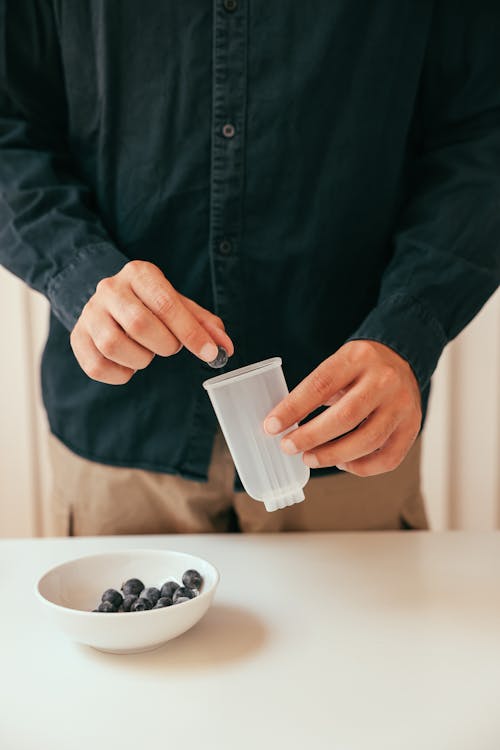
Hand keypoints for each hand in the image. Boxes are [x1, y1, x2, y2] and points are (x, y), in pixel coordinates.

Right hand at [70, 260, 233, 383]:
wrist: (108, 299)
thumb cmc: (150, 304)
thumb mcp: (178, 305)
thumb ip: (203, 325)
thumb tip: (225, 348)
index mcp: (139, 273)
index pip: (166, 303)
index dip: (190, 332)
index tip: (210, 353)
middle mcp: (110, 289)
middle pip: (139, 324)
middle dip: (164, 345)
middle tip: (170, 347)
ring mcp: (89, 313)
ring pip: (114, 345)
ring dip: (140, 359)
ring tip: (146, 352)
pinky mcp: (77, 337)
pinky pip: (97, 366)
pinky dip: (120, 374)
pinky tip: (129, 365)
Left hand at [263, 340, 421, 476]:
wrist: (401, 360)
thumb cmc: (360, 368)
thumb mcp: (338, 364)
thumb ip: (314, 390)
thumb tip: (280, 424)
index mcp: (358, 358)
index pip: (321, 385)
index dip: (293, 408)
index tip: (271, 426)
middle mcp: (384, 380)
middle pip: (345, 416)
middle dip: (311, 437)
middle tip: (288, 447)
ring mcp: (402, 405)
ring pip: (367, 441)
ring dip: (333, 456)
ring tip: (309, 458)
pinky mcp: (412, 426)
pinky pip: (387, 458)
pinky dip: (361, 467)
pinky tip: (342, 463)